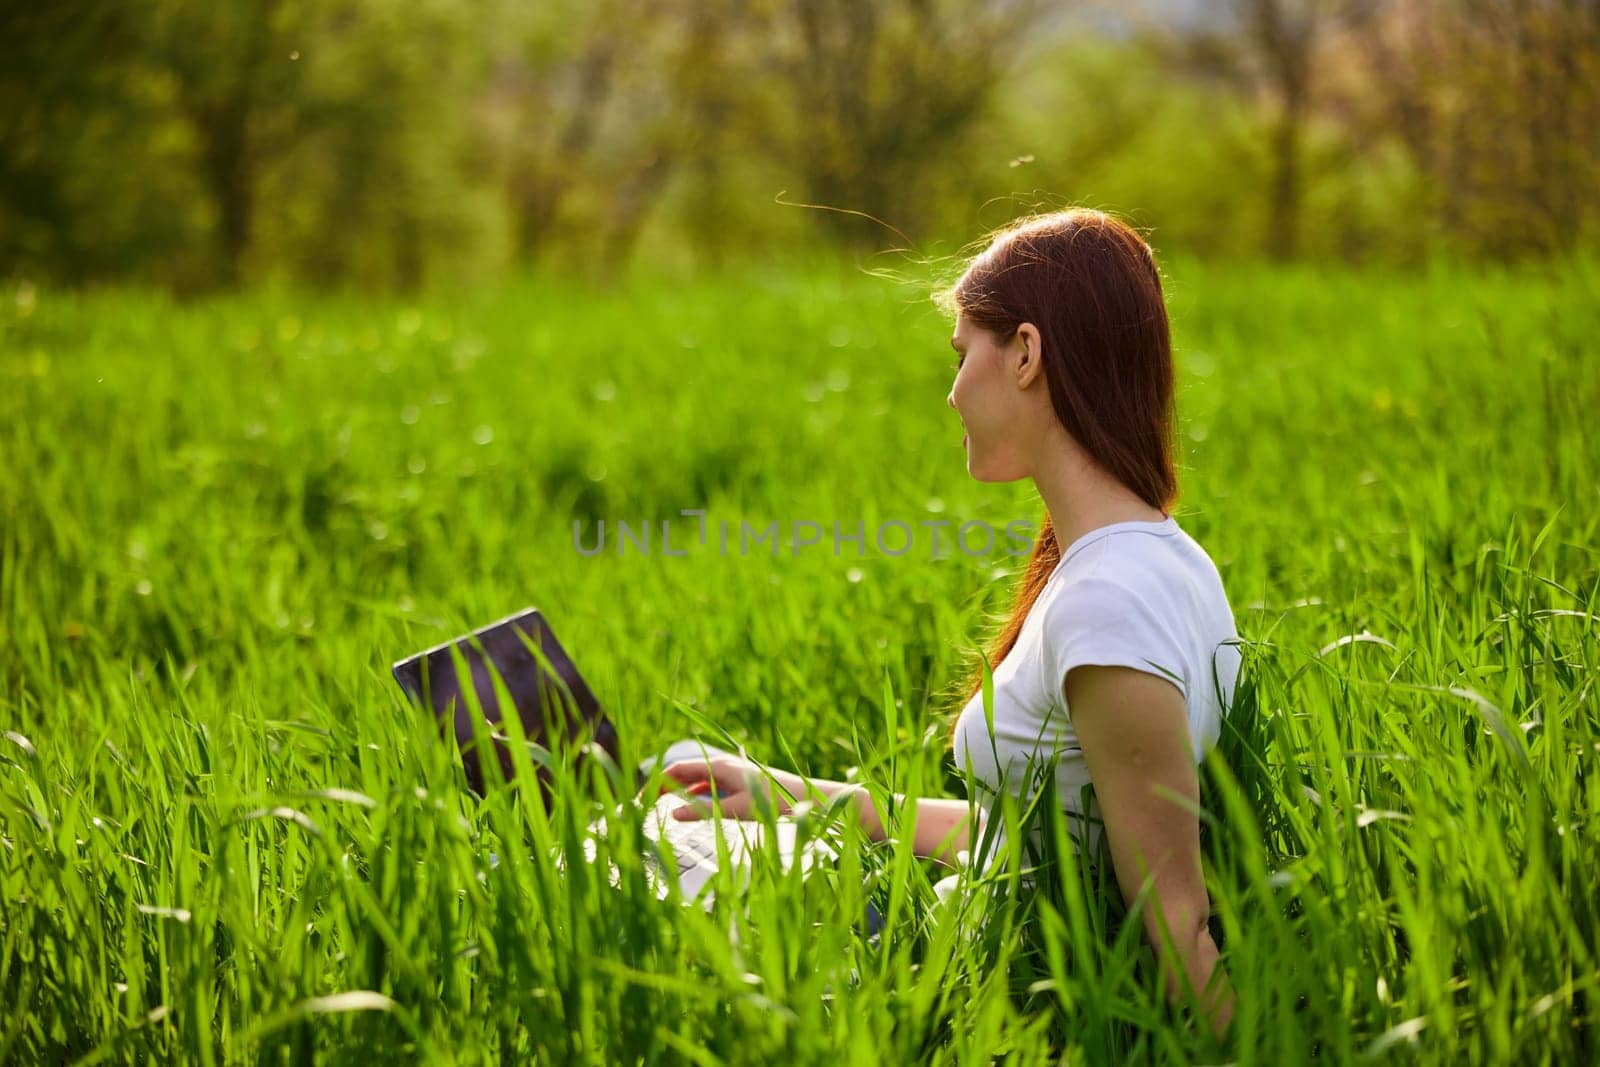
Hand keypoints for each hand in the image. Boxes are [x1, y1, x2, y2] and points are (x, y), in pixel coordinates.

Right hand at [656, 755, 806, 820]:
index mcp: (718, 766)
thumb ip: (703, 812)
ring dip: (676, 788)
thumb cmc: (771, 801)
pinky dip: (692, 791)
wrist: (802, 796)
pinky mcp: (736, 780)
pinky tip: (689, 802)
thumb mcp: (735, 810)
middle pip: (682, 772)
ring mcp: (728, 771)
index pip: (677, 770)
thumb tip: (673, 814)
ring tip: (660, 802)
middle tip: (644, 804)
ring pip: (694, 777)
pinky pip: (707, 783)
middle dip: (661, 785)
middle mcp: (721, 764)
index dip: (656, 783)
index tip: (641, 800)